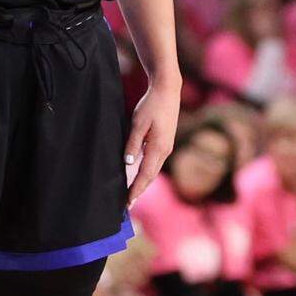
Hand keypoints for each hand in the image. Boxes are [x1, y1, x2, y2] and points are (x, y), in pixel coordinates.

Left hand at [125, 77, 181, 204]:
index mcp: (158, 148)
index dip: (135, 190)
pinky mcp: (165, 142)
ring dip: (143, 183)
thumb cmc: (151, 105)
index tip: (127, 202)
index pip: (145, 175)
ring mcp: (167, 147)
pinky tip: (139, 176)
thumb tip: (128, 163)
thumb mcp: (137, 123)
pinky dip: (147, 172)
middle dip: (139, 191)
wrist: (168, 90)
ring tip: (132, 194)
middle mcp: (165, 151)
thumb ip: (133, 144)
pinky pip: (155, 162)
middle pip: (150, 176)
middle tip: (127, 204)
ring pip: (153, 170)